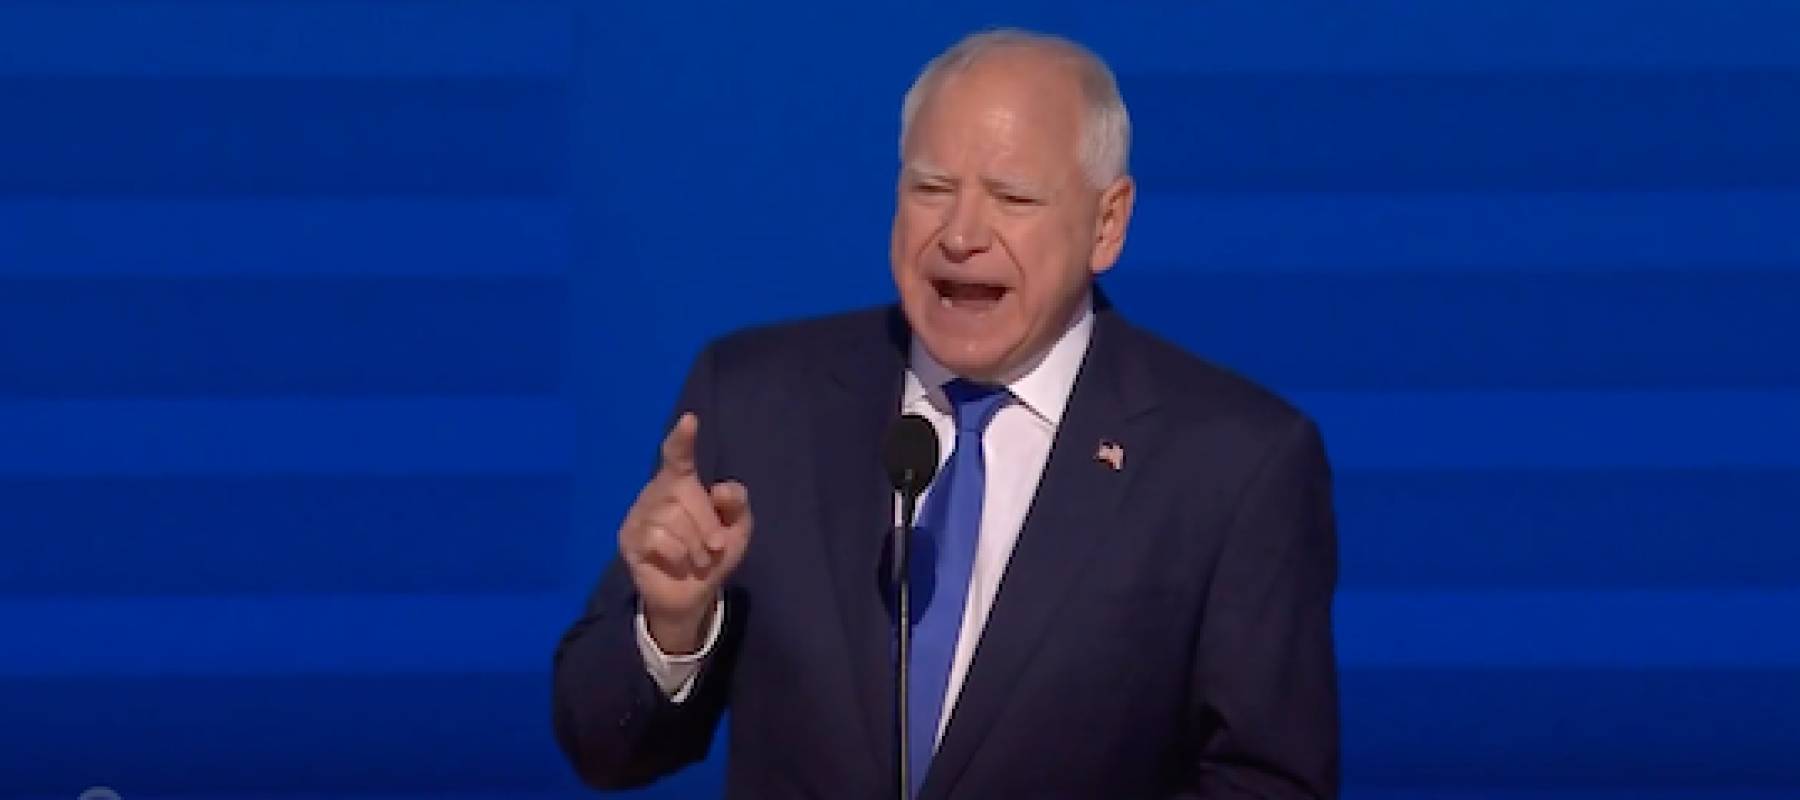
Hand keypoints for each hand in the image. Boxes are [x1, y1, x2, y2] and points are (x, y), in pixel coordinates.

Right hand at [617, 413, 753, 653]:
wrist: (692, 597)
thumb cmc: (711, 555)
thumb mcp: (736, 530)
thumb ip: (736, 505)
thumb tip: (719, 491)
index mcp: (681, 483)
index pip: (678, 456)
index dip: (682, 440)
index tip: (690, 421)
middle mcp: (655, 492)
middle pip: (683, 493)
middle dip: (708, 524)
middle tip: (715, 547)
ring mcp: (638, 515)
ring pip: (671, 518)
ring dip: (695, 545)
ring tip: (696, 559)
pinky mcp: (629, 540)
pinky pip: (659, 540)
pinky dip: (678, 556)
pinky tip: (678, 564)